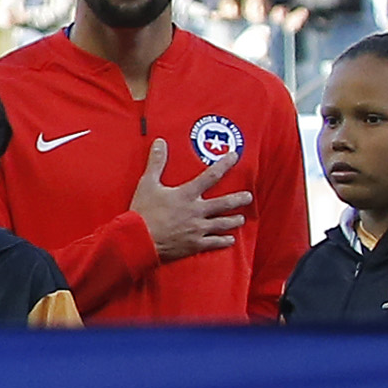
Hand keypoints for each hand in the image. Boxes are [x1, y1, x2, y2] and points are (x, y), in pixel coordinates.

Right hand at [129, 138, 247, 262]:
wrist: (139, 240)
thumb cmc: (142, 212)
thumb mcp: (147, 184)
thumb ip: (156, 163)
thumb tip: (160, 143)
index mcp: (186, 195)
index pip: (211, 176)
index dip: (225, 164)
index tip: (234, 157)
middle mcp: (197, 211)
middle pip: (225, 203)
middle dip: (239, 199)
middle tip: (248, 196)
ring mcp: (198, 229)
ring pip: (223, 223)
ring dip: (234, 220)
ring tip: (240, 218)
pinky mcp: (195, 244)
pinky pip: (214, 242)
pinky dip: (224, 241)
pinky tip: (230, 239)